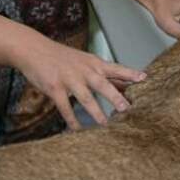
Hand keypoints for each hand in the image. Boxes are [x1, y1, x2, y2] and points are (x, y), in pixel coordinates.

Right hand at [14, 34, 146, 130]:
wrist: (35, 50)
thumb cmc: (63, 57)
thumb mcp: (85, 61)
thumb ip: (103, 73)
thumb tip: (124, 83)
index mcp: (93, 63)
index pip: (115, 68)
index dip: (129, 73)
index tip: (144, 78)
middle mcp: (84, 70)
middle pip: (102, 84)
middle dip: (115, 96)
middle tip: (126, 108)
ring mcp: (69, 79)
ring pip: (85, 97)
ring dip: (95, 112)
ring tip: (105, 124)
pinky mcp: (55, 88)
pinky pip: (65, 107)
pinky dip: (71, 119)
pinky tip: (76, 130)